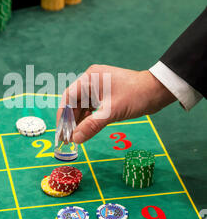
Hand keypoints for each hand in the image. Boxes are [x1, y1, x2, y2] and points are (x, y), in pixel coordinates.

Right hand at [56, 64, 176, 143]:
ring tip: (75, 137)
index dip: (63, 116)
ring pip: (83, 106)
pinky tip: (86, 129)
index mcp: (90, 78)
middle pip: (74, 102)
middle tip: (67, 139)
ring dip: (79, 121)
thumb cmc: (136, 96)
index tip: (60, 132)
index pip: (68, 97)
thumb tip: (76, 139)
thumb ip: (92, 126)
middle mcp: (91, 80)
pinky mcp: (105, 94)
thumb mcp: (112, 112)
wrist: (158, 91)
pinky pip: (92, 107)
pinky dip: (88, 118)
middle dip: (70, 121)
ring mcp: (99, 87)